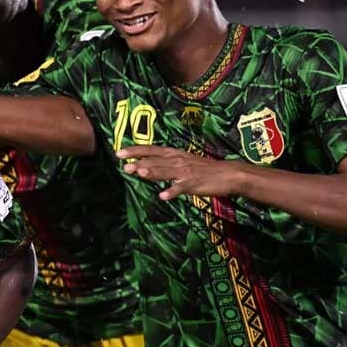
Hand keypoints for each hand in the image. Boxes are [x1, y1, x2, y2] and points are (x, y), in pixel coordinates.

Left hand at [116, 145, 245, 199]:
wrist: (227, 173)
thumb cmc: (202, 168)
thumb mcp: (181, 161)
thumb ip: (163, 163)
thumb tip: (142, 165)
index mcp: (173, 154)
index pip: (150, 150)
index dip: (135, 151)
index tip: (119, 152)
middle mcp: (177, 160)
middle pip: (155, 161)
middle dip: (139, 162)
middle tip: (124, 166)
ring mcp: (185, 172)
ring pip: (165, 172)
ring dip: (152, 172)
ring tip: (139, 173)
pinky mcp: (193, 184)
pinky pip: (181, 189)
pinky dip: (172, 192)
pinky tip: (163, 196)